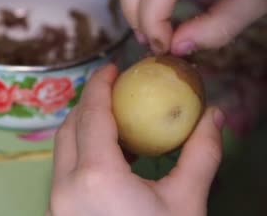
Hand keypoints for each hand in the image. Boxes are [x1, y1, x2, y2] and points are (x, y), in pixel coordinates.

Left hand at [48, 64, 224, 215]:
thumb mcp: (186, 203)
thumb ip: (199, 155)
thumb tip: (212, 115)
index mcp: (94, 175)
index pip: (91, 114)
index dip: (100, 85)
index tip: (112, 68)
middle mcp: (64, 184)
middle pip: (69, 127)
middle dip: (90, 103)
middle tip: (115, 90)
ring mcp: (56, 202)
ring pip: (62, 149)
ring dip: (83, 127)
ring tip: (115, 120)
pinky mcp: (57, 214)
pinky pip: (63, 170)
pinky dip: (80, 152)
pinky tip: (108, 156)